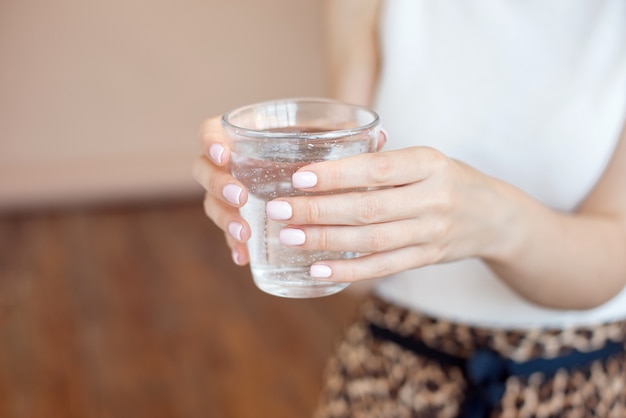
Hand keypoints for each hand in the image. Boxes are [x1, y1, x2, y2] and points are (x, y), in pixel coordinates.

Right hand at [192, 119, 387, 267]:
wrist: (316, 176)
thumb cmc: (320, 150)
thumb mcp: (330, 139)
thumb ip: (346, 137)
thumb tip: (382, 137)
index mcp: (247, 136)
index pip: (212, 132)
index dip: (211, 142)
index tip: (226, 155)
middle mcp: (232, 164)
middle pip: (204, 170)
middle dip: (219, 186)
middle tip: (243, 199)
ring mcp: (232, 192)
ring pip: (213, 203)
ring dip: (225, 219)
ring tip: (247, 235)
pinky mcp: (240, 218)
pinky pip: (228, 230)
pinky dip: (234, 243)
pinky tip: (244, 257)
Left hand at [266, 147, 517, 281]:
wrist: (494, 217)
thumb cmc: (446, 179)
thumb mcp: (425, 160)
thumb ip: (382, 160)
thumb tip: (324, 156)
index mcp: (429, 164)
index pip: (378, 168)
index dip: (337, 174)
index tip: (299, 177)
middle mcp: (433, 198)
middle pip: (369, 207)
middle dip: (319, 210)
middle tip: (280, 210)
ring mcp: (432, 232)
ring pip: (372, 240)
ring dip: (326, 240)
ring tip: (289, 237)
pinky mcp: (427, 258)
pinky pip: (384, 267)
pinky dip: (350, 271)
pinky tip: (319, 269)